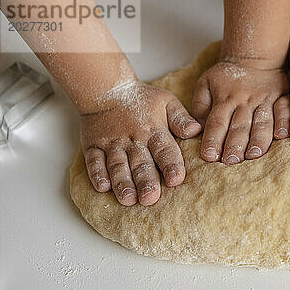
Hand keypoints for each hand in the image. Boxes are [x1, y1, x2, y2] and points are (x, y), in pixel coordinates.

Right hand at [80, 82, 200, 205]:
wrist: (106, 90)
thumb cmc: (142, 100)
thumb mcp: (166, 102)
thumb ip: (181, 119)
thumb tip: (196, 130)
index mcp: (154, 130)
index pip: (164, 149)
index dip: (171, 164)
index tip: (176, 179)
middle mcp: (133, 139)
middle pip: (140, 163)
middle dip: (146, 181)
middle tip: (151, 198)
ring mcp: (112, 144)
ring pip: (117, 165)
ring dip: (123, 182)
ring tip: (128, 199)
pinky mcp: (93, 146)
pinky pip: (94, 161)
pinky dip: (97, 173)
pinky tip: (103, 187)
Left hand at [192, 62, 289, 164]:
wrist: (255, 56)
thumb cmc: (227, 76)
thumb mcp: (205, 83)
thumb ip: (200, 106)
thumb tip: (196, 129)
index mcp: (225, 98)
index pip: (217, 122)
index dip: (213, 139)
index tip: (209, 156)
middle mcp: (245, 100)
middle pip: (240, 125)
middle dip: (235, 144)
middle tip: (231, 161)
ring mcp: (265, 99)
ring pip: (262, 122)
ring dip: (258, 139)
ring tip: (253, 155)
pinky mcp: (282, 97)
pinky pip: (285, 110)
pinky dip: (285, 123)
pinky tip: (282, 136)